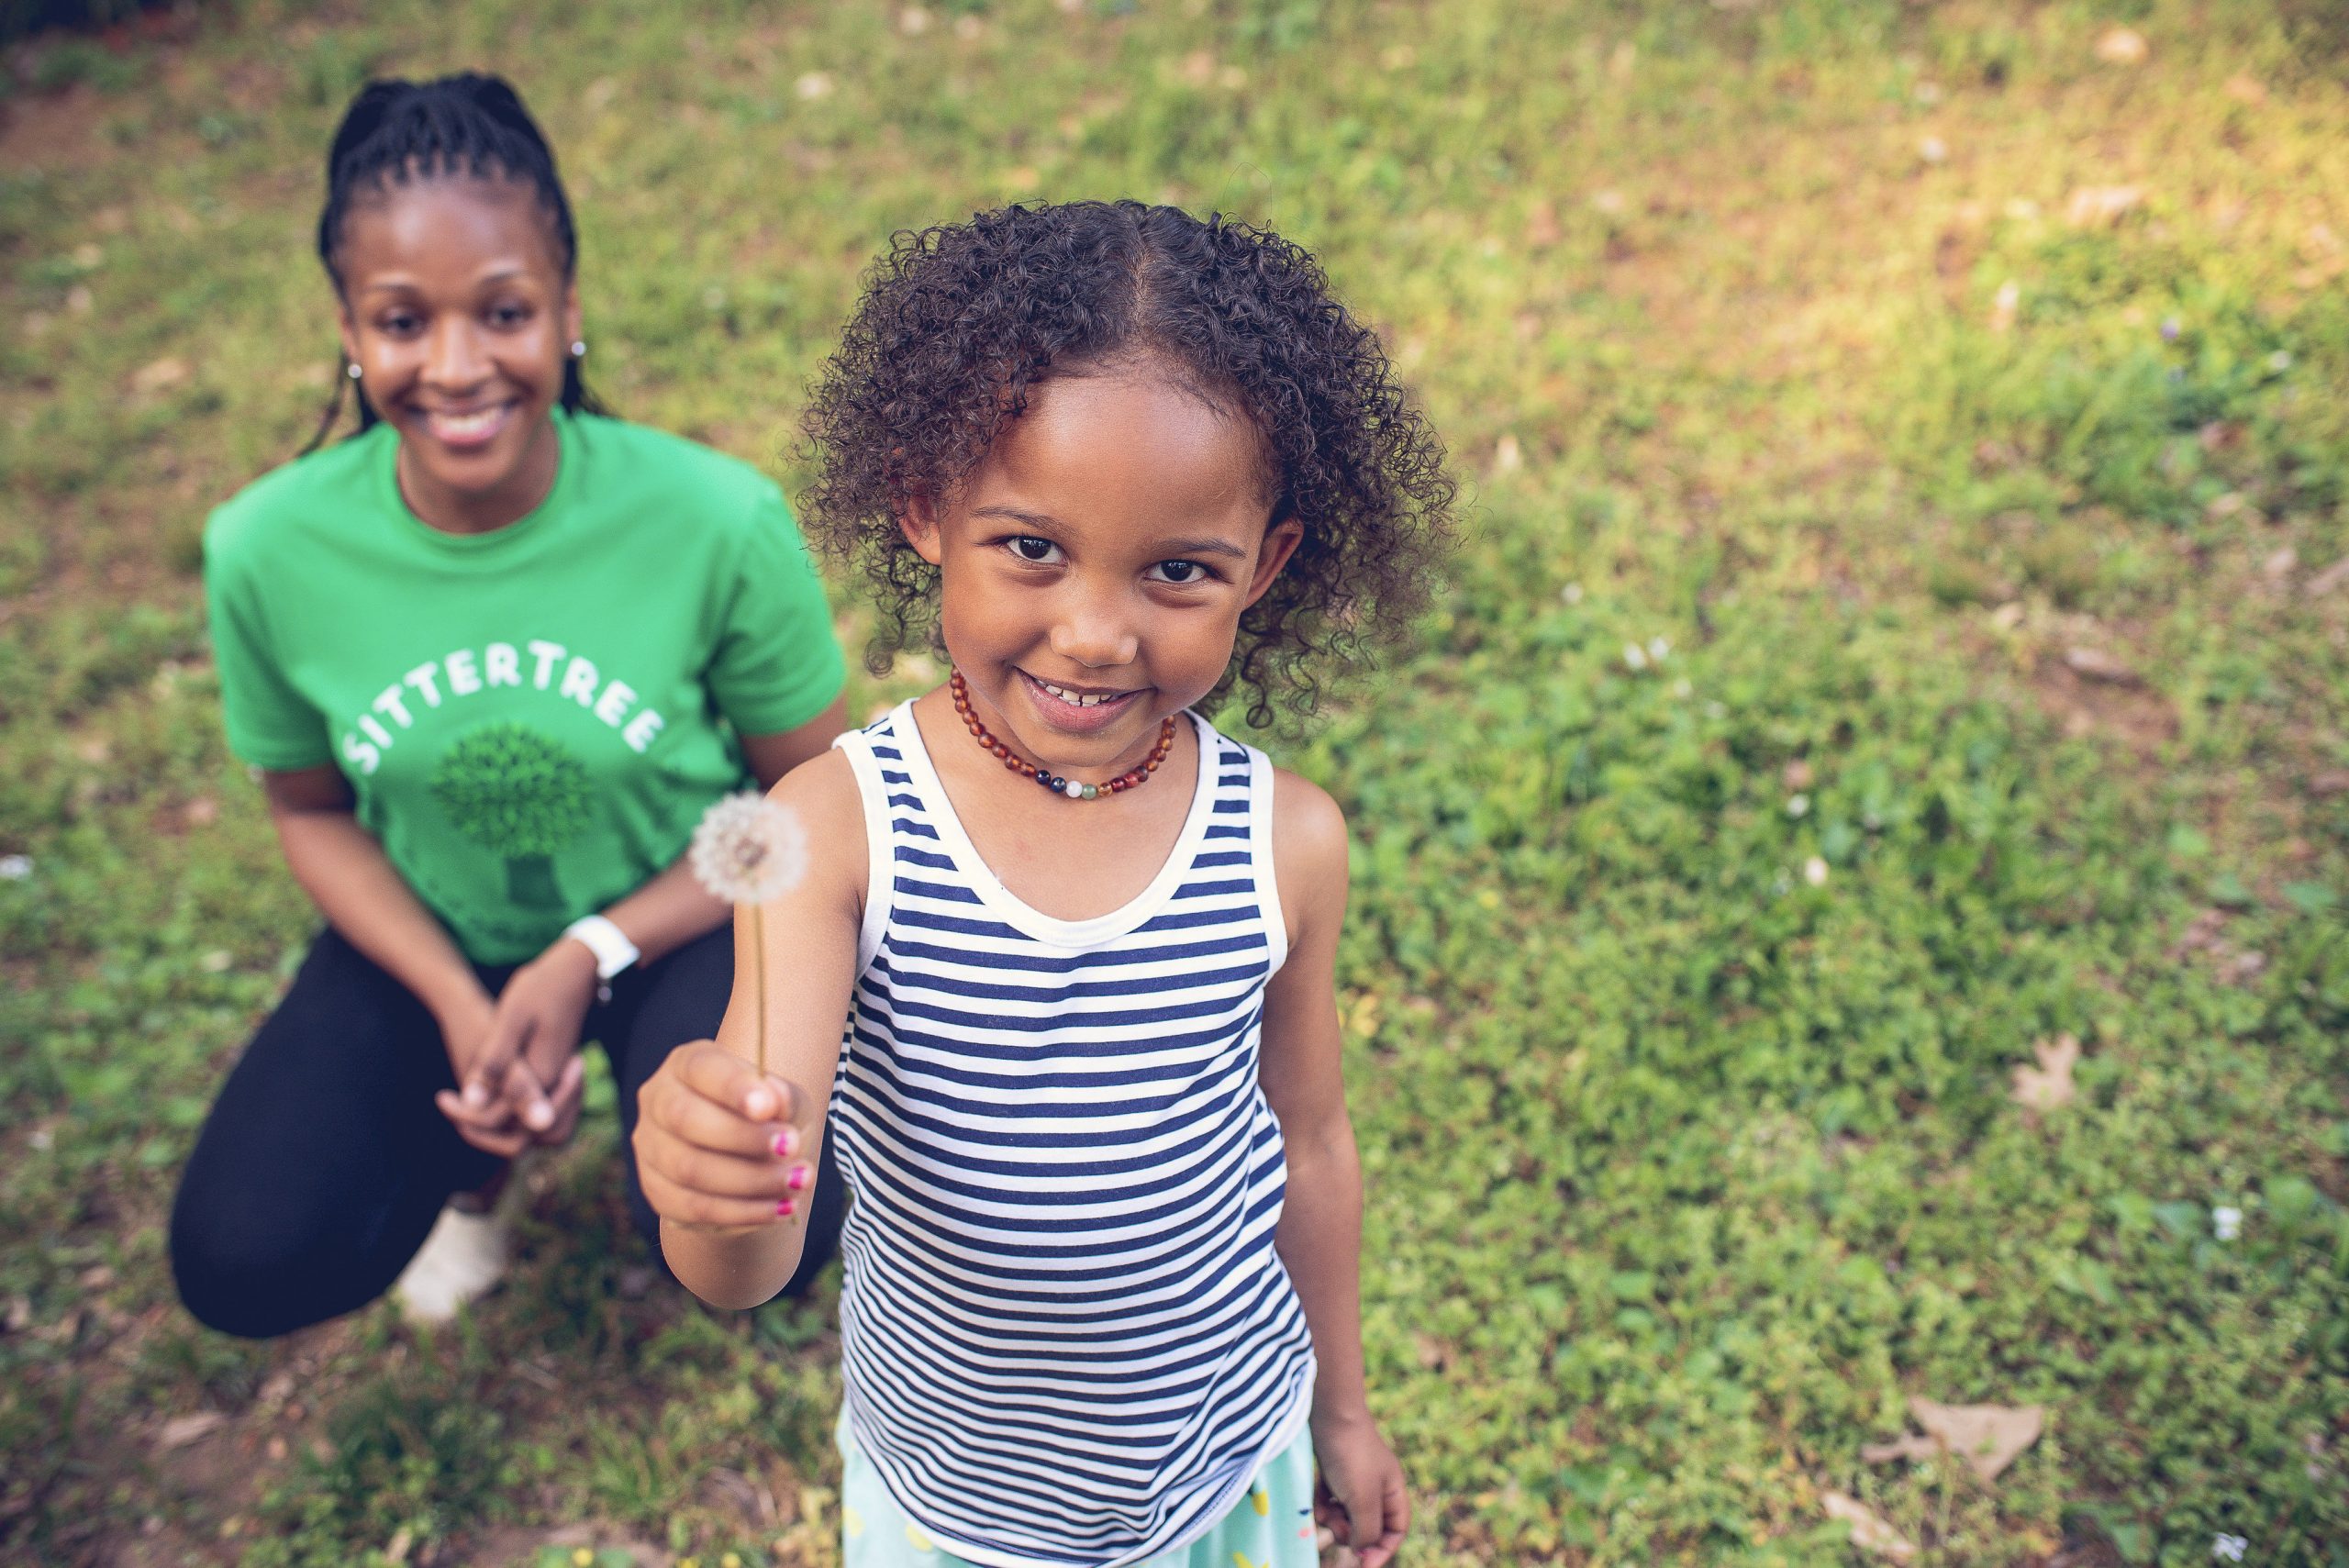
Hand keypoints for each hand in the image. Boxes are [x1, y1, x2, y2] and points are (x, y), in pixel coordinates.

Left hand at [434, 939, 594, 1154]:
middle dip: (488, 1134)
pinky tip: (494, 1091)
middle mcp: (555, 1088)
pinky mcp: (561, 1077)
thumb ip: (495, 1063)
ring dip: (505, 1128)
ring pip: (539, 1132)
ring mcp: (562, 1084)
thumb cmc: (541, 988)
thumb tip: (472, 1101)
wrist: (578, 971)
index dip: (467, 1117)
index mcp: (541, 1077)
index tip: (443, 1097)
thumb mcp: (511, 1019)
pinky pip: (543, 1113)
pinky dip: (519, 1113)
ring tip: (472, 1104)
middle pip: (525, 1139)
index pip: (501, 1122)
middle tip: (457, 1106)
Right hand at [634, 1040, 812, 1232]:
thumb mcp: (786, 1101)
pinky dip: (740, 1212)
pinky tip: (778, 1209)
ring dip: (749, 1181)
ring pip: (688, 1169)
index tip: (768, 1107)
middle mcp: (658, 1100)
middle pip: (685, 1119)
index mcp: (688, 1064)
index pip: (701, 1068)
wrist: (750, 1161)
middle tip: (792, 1150)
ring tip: (797, 1183)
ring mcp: (650, 1146)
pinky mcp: (656, 1190)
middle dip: (744, 1139)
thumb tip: (773, 1102)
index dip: (732, 1087)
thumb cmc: (768, 1118)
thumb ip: (782, 1097)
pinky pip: (692, 1208)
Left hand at [1312, 1407, 1408, 1567]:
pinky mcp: (1334, 1472)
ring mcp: (1354, 1479)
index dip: (1382, 1551)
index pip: (1395, 1532)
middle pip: (1368, 1526)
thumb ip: (1367, 1531)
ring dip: (1333, 1519)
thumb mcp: (1363, 1500)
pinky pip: (1330, 1501)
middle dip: (1351, 1532)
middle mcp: (1377, 1487)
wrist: (1327, 1413)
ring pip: (1345, 1516)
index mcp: (1393, 1492)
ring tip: (1324, 1511)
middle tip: (1336, 1528)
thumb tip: (1362, 1551)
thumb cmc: (1351, 1456)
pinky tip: (1315, 1499)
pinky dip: (1322, 1504)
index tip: (1362, 1564)